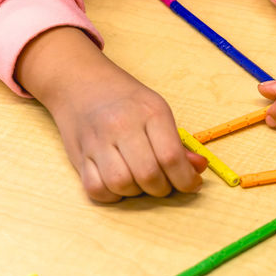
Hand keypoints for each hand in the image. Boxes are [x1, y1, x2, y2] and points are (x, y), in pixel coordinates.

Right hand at [15, 27, 207, 202]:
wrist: (79, 81)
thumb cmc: (124, 99)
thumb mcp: (156, 110)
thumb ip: (177, 143)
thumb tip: (197, 168)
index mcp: (150, 112)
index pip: (171, 157)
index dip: (186, 180)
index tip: (190, 185)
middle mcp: (122, 125)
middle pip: (148, 175)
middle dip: (161, 189)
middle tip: (162, 182)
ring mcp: (97, 141)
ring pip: (121, 184)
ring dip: (135, 192)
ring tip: (138, 181)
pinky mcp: (78, 155)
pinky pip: (95, 189)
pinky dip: (110, 194)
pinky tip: (117, 184)